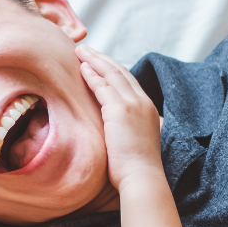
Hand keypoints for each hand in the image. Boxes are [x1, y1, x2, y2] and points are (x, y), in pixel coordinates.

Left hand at [76, 44, 163, 191]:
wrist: (141, 177)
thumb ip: (128, 128)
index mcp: (147, 108)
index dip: (112, 69)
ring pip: (112, 75)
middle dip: (101, 58)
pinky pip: (103, 87)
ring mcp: (132, 104)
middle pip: (120, 72)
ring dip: (94, 61)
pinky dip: (92, 75)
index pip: (128, 81)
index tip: (98, 61)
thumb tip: (116, 129)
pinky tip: (81, 68)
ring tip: (79, 51)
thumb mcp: (135, 141)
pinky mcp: (120, 111)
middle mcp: (142, 102)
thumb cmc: (135, 167)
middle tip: (85, 49)